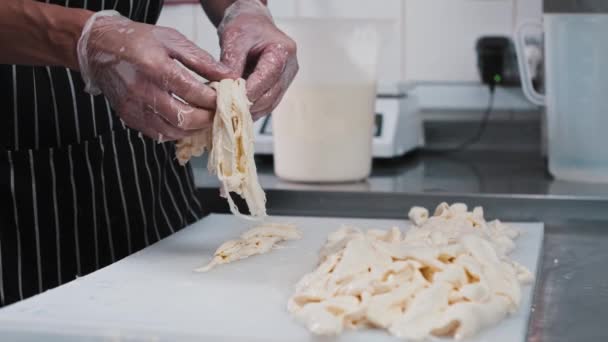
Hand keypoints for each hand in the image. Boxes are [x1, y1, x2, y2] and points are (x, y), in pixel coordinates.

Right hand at [77, 11, 232, 140]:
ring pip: (173, 131)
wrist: (98, 47)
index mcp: (155, 67)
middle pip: (185, 118)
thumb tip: (227, 75)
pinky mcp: (129, 118)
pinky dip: (177, 131)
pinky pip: (158, 134)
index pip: (193, 92)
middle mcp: (142, 90)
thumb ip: (201, 60)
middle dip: (208, 118)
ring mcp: (134, 107)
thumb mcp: (172, 40)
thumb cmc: (137, 40)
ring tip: (205, 117)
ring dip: (194, 129)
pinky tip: (186, 121)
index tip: (226, 98)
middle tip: (218, 112)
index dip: (214, 99)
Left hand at [218, 0, 297, 118]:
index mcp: (283, 51)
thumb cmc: (245, 25)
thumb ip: (231, 62)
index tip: (229, 101)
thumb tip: (226, 88)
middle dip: (250, 105)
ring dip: (251, 111)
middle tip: (228, 112)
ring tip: (231, 115)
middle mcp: (290, 66)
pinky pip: (268, 103)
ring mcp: (287, 78)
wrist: (252, 22)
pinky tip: (237, 112)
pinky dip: (253, 109)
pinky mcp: (279, 86)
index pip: (267, 78)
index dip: (249, 92)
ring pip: (271, 103)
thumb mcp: (234, 38)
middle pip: (271, 95)